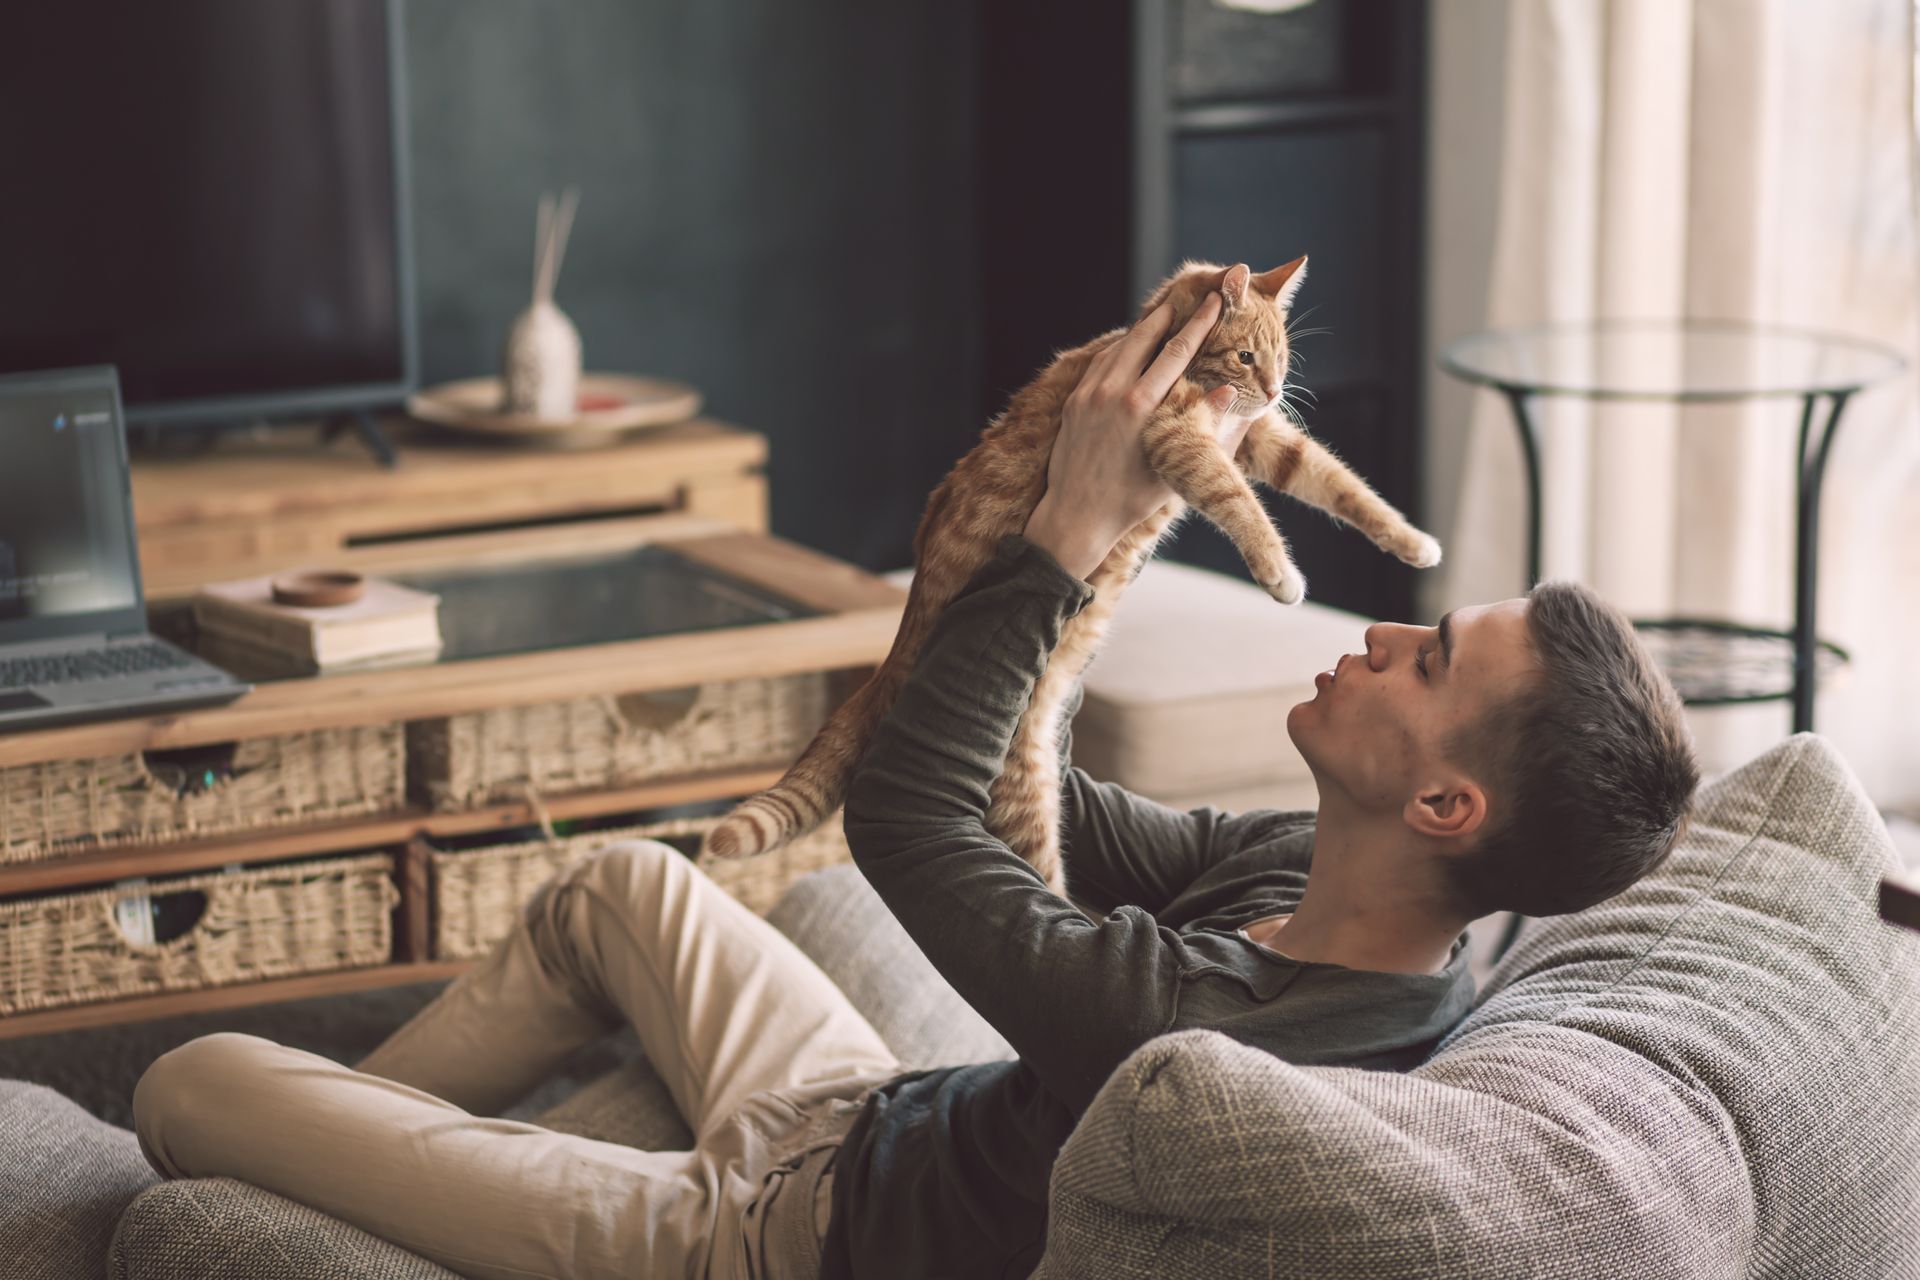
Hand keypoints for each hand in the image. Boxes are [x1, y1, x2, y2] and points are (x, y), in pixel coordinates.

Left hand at [1025, 292, 1260, 576]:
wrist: (1077, 516)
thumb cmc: (1132, 500)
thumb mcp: (1175, 465)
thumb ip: (1203, 426)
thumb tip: (1229, 392)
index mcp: (1140, 407)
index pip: (1176, 352)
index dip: (1198, 324)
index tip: (1214, 302)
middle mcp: (1112, 393)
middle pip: (1145, 338)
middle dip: (1170, 314)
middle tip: (1189, 295)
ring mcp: (1088, 395)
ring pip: (1119, 347)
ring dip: (1143, 329)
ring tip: (1163, 315)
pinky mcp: (1074, 402)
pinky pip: (1100, 364)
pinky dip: (1118, 349)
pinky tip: (1130, 346)